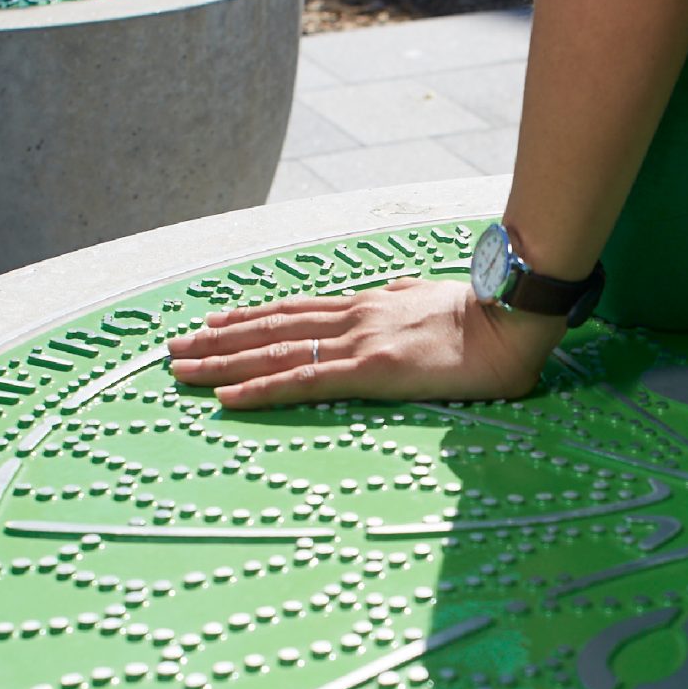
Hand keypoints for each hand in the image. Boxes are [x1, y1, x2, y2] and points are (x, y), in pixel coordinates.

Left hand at [165, 277, 565, 409]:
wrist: (513, 318)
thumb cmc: (485, 315)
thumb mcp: (433, 297)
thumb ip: (406, 296)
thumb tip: (394, 290)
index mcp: (367, 306)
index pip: (294, 312)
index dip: (249, 319)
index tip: (212, 325)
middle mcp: (352, 318)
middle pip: (270, 330)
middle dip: (217, 342)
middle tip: (174, 350)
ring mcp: (358, 343)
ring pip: (274, 352)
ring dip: (222, 363)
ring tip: (181, 370)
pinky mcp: (370, 371)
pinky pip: (303, 381)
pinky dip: (260, 390)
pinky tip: (227, 397)